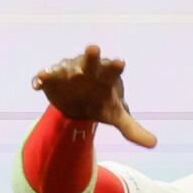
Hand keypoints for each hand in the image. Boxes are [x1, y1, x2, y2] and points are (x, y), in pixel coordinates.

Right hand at [32, 44, 157, 147]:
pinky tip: (38, 82)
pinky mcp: (52, 78)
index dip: (116, 66)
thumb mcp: (116, 116)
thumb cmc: (101, 104)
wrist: (78, 103)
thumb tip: (154, 144)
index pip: (113, 69)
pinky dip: (42, 77)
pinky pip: (46, 75)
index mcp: (106, 76)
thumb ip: (132, 128)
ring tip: (63, 72)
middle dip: (92, 55)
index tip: (120, 62)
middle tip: (93, 48)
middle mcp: (88, 69)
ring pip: (66, 66)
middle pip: (91, 60)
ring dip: (65, 68)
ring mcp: (69, 71)